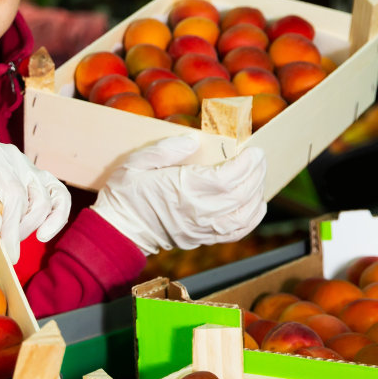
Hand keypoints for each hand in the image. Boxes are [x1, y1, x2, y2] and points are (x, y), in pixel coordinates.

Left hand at [0, 139, 71, 264]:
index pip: (12, 192)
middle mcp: (12, 155)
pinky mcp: (40, 181)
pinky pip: (60, 197)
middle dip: (18, 229)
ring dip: (31, 227)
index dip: (12, 224)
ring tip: (10, 239)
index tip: (5, 249)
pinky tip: (43, 235)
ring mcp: (28, 167)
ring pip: (46, 202)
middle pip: (32, 199)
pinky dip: (57, 217)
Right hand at [93, 136, 267, 255]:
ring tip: (258, 177)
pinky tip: (255, 204)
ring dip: (257, 194)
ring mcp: (203, 228)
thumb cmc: (124, 195)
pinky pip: (237, 232)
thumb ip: (164, 150)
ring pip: (245, 213)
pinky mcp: (203, 238)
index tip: (254, 151)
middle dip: (256, 174)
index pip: (228, 178)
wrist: (118, 231)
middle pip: (241, 193)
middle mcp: (199, 211)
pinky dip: (252, 218)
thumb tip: (192, 140)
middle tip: (259, 159)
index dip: (247, 164)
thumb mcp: (135, 163)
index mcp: (183, 189)